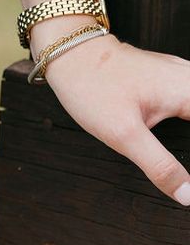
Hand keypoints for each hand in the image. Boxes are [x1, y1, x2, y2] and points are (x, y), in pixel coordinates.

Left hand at [36, 30, 189, 207]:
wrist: (67, 49)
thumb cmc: (92, 87)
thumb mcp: (123, 134)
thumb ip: (160, 166)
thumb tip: (189, 196)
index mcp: (187, 91)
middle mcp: (189, 77)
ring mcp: (180, 73)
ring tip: (188, 159)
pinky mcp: (169, 75)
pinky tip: (186, 128)